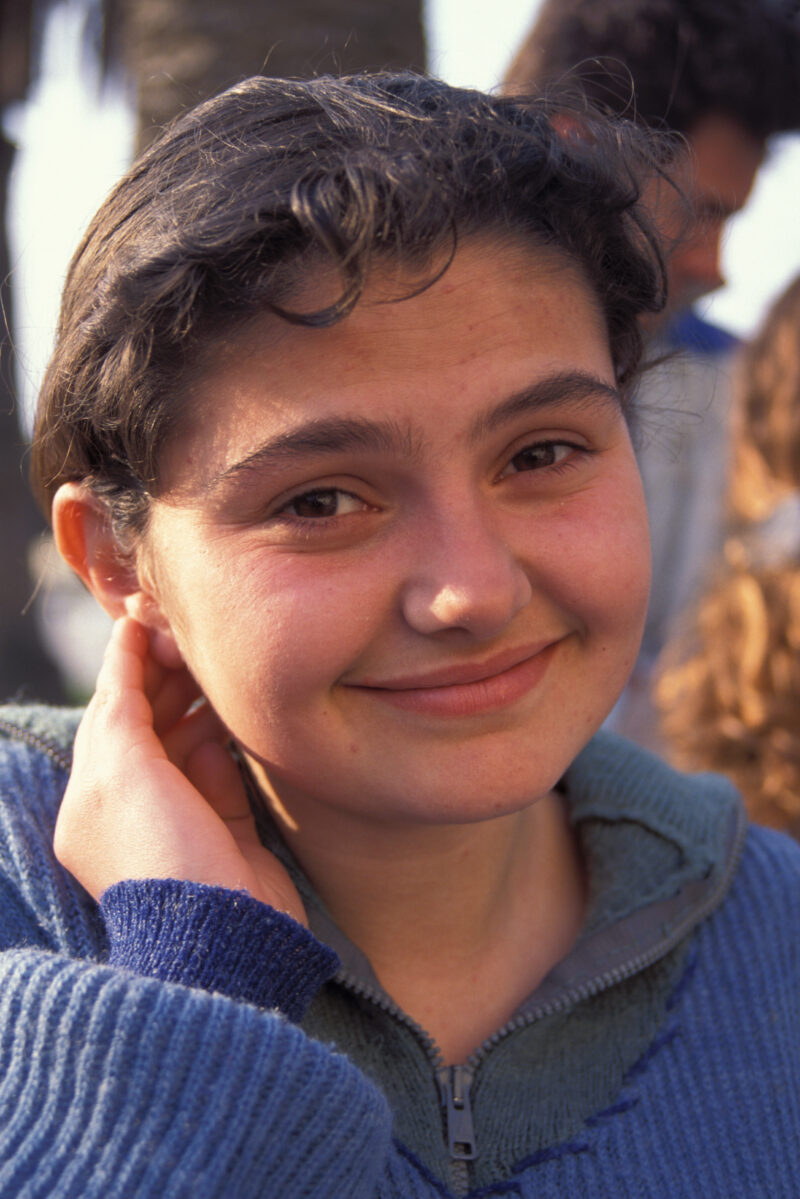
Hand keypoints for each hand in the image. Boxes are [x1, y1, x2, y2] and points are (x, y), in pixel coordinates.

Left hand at [54, 616, 306, 924]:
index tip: (142, 618)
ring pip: (188, 744)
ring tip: (216, 665)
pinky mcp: (227, 832)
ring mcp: (183, 819)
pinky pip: (224, 771)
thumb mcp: (123, 771)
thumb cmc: (161, 852)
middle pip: (148, 725)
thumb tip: (128, 662)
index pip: (107, 714)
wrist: (221, 932)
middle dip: (165, 679)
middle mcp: (134, 808)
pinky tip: (235, 712)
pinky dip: (226, 740)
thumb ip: (121, 710)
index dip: (124, 664)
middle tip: (188, 637)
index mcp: (92, 800)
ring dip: (199, 703)